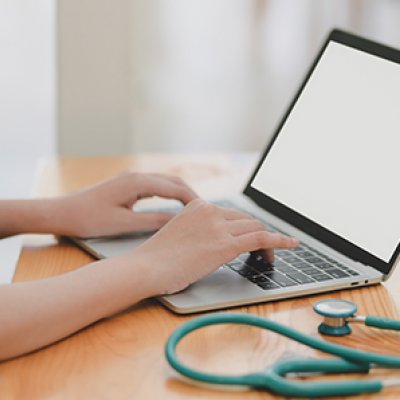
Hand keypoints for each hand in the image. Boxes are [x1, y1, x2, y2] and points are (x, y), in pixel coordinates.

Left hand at [57, 173, 197, 237]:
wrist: (62, 212)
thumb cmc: (89, 218)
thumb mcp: (124, 224)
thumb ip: (153, 221)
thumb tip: (178, 222)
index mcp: (137, 182)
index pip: (174, 187)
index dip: (192, 200)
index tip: (205, 212)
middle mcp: (136, 176)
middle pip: (172, 181)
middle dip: (190, 194)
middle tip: (204, 211)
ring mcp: (131, 179)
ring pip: (164, 182)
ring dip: (180, 193)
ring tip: (193, 209)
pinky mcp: (127, 185)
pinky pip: (154, 186)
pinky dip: (168, 194)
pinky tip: (172, 204)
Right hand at [131, 199, 298, 294]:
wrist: (145, 268)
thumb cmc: (157, 259)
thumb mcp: (180, 235)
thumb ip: (199, 232)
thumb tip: (215, 242)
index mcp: (198, 206)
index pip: (233, 215)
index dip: (246, 227)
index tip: (252, 238)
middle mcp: (210, 211)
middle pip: (247, 220)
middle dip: (258, 234)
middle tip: (263, 250)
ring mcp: (218, 226)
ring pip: (255, 228)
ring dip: (268, 241)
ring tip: (273, 255)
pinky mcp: (225, 244)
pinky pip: (261, 238)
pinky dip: (279, 241)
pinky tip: (291, 244)